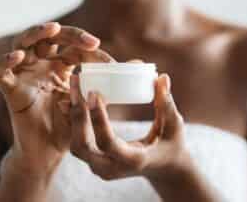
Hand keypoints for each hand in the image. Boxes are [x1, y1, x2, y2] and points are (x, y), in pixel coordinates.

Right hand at [0, 22, 113, 172]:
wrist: (51, 151)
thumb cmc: (71, 125)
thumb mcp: (93, 100)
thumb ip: (112, 82)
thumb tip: (140, 64)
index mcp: (60, 66)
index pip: (72, 47)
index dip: (89, 48)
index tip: (110, 62)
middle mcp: (40, 66)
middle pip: (47, 37)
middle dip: (66, 33)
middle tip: (87, 40)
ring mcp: (25, 75)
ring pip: (21, 44)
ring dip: (34, 34)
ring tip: (51, 29)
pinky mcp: (10, 90)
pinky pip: (1, 72)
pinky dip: (5, 62)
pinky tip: (18, 57)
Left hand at [66, 73, 190, 180]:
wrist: (165, 169)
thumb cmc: (172, 145)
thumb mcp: (174, 126)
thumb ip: (167, 103)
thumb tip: (162, 77)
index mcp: (133, 161)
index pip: (107, 143)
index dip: (98, 119)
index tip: (94, 93)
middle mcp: (113, 168)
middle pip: (82, 146)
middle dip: (76, 115)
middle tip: (76, 84)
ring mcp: (101, 168)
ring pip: (76, 145)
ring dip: (72, 116)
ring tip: (73, 87)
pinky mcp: (95, 162)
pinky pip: (78, 143)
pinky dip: (73, 121)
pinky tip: (71, 98)